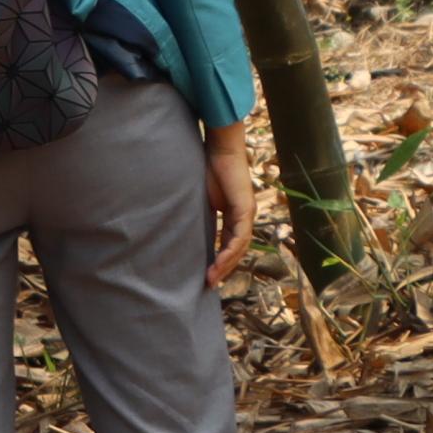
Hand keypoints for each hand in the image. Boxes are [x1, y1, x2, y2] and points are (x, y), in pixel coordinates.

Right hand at [202, 126, 258, 286]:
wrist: (221, 148)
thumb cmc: (209, 166)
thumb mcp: (202, 195)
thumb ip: (201, 210)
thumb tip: (185, 222)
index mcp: (235, 212)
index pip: (230, 242)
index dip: (220, 259)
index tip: (207, 273)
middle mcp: (245, 216)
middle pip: (237, 250)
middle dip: (223, 268)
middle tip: (208, 284)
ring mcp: (247, 214)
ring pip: (240, 248)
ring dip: (225, 265)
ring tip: (210, 279)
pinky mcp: (245, 210)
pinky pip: (239, 238)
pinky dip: (229, 252)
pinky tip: (217, 263)